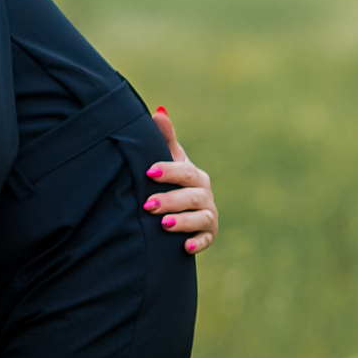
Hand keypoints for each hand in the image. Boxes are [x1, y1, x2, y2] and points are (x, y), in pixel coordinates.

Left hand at [144, 106, 217, 253]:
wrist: (180, 210)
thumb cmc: (171, 180)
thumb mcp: (169, 161)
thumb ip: (165, 139)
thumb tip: (159, 110)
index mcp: (194, 175)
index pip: (183, 171)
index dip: (168, 171)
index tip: (148, 172)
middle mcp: (204, 193)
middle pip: (191, 196)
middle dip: (171, 200)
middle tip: (149, 205)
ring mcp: (208, 214)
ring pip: (200, 218)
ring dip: (183, 222)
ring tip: (164, 224)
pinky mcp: (208, 234)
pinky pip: (207, 239)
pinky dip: (198, 243)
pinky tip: (186, 246)